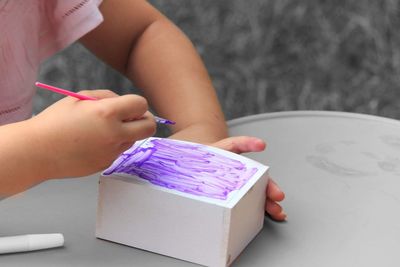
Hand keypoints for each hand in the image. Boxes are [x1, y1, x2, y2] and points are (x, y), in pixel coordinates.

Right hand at [29, 90, 155, 177]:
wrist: (37, 151)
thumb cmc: (56, 121)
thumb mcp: (81, 98)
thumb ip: (109, 98)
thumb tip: (128, 105)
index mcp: (107, 113)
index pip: (141, 105)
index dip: (138, 104)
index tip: (130, 106)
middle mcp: (114, 134)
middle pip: (149, 127)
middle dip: (145, 120)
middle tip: (133, 118)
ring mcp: (111, 152)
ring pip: (134, 139)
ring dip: (127, 133)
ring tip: (103, 130)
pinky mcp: (106, 164)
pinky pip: (119, 151)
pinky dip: (113, 145)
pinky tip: (93, 143)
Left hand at [211, 136, 286, 220]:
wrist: (197, 160)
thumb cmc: (216, 154)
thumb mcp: (232, 145)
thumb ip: (245, 143)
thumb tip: (261, 144)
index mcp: (249, 173)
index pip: (264, 182)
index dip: (272, 188)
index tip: (277, 195)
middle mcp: (246, 185)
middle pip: (261, 196)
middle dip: (271, 203)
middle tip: (276, 209)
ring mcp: (237, 194)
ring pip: (254, 204)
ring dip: (265, 211)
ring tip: (272, 216)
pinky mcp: (226, 201)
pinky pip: (236, 209)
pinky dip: (246, 216)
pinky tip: (252, 221)